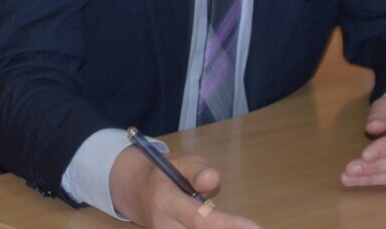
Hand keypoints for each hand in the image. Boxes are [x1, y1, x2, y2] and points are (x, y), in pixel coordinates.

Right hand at [109, 145, 259, 228]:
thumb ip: (197, 170)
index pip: (199, 218)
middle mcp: (164, 226)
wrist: (132, 190)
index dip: (227, 225)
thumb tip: (212, 181)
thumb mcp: (178, 162)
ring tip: (240, 224)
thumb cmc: (161, 174)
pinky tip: (224, 225)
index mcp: (166, 202)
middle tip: (252, 227)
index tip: (254, 227)